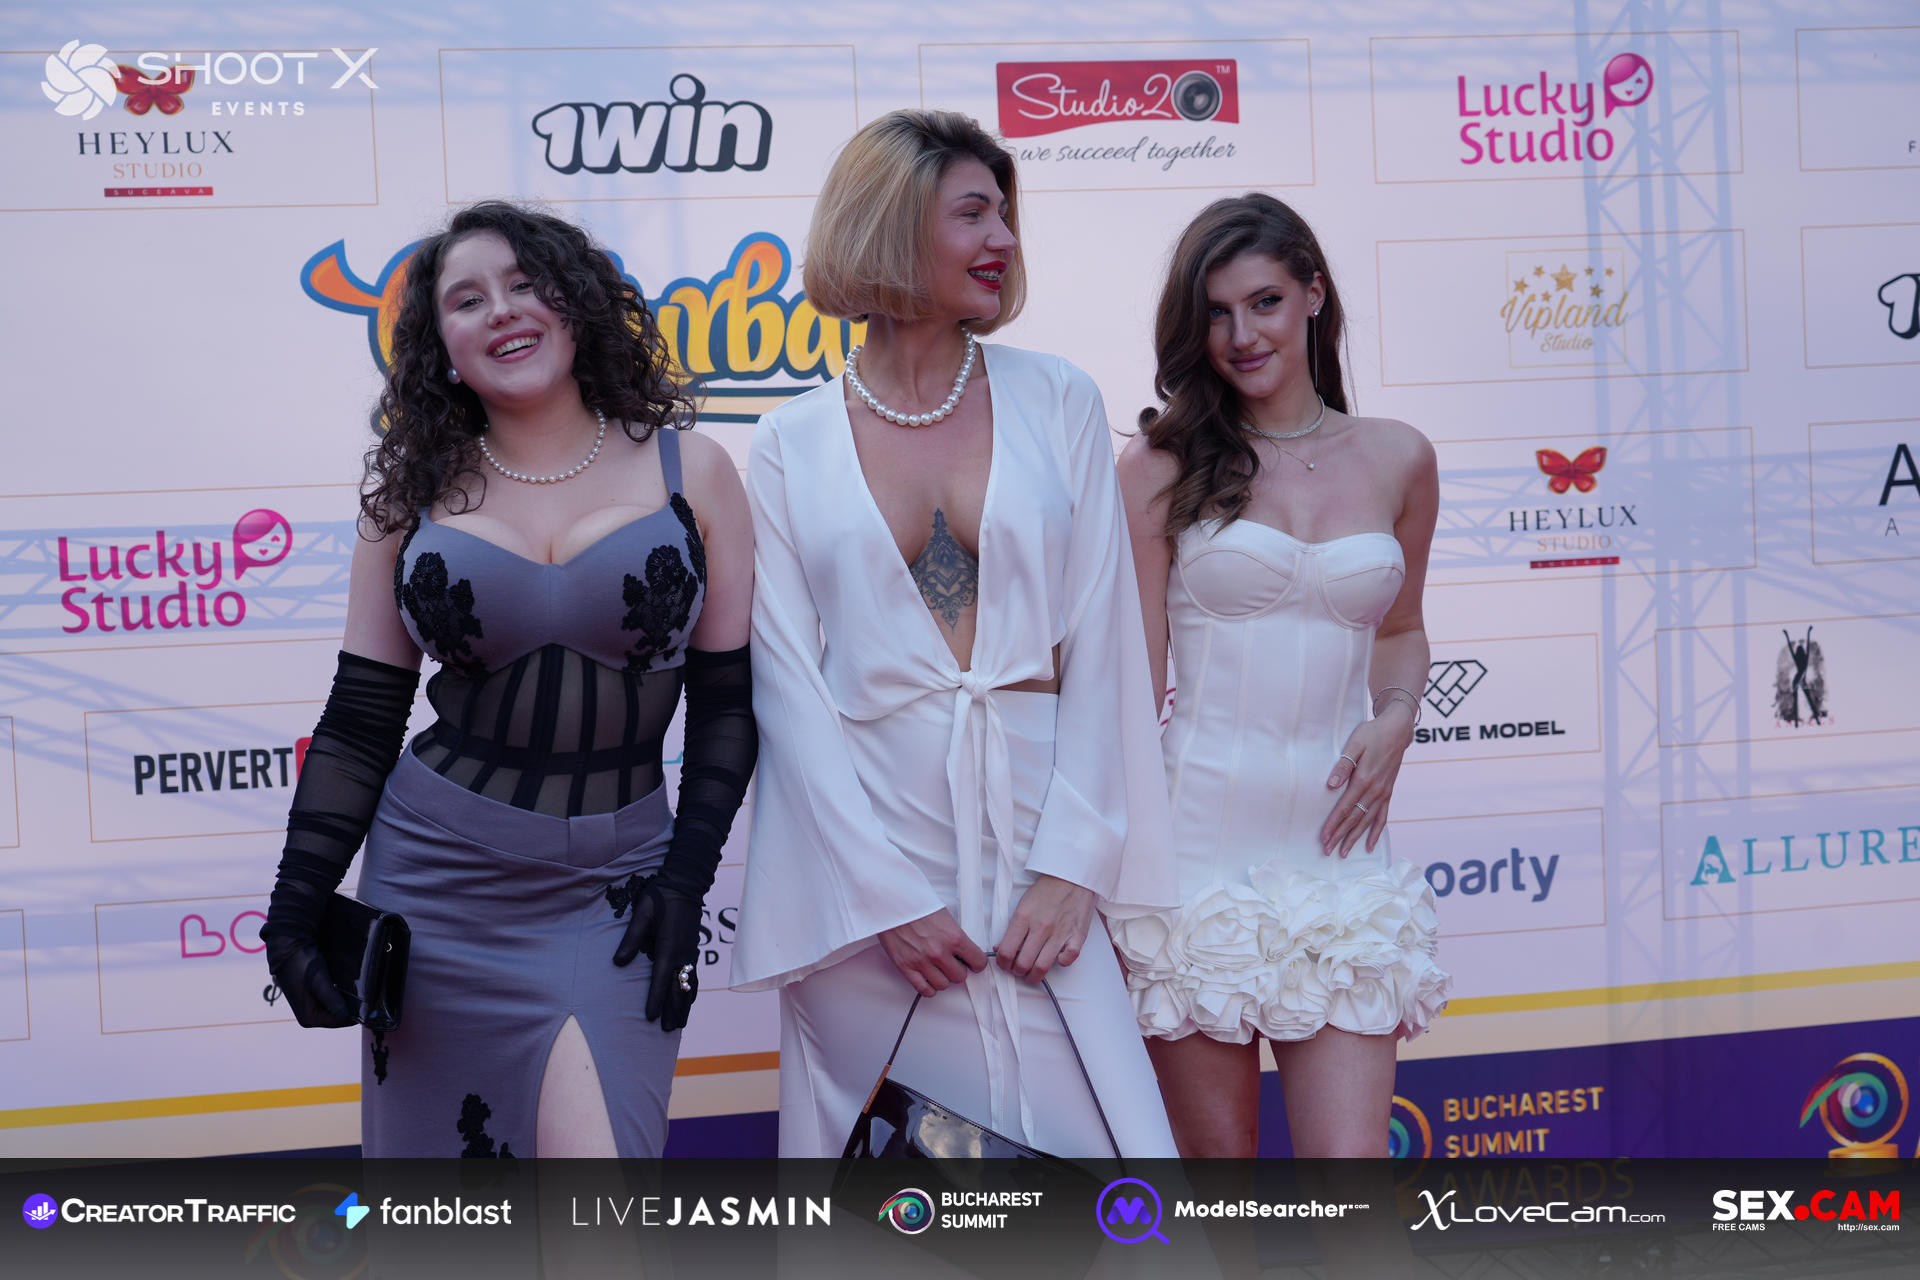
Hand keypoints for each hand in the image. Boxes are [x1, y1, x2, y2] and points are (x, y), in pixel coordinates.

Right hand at [262, 933, 356, 1028]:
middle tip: (364, 994)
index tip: (369, 1004)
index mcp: (309, 1018)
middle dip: (350, 1007)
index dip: (355, 1014)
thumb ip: (332, 999)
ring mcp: (310, 1008)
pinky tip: (345, 987)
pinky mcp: (312, 999)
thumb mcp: (320, 982)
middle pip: (338, 1017)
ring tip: (356, 990)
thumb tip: (345, 1016)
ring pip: (336, 1009)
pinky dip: (339, 996)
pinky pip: (332, 1002)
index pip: (340, 1022)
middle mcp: (309, 1017)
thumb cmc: (304, 965)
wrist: (290, 950)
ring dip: (346, 1001)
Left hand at [612, 876, 703, 1031]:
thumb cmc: (660, 897)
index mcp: (668, 948)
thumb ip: (631, 940)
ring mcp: (690, 952)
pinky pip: (694, 976)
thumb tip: (619, 963)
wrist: (685, 884)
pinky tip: (690, 999)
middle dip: (673, 1011)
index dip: (655, 1001)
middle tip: (668, 1030)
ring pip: (689, 985)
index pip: (660, 980)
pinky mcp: (693, 949)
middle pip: (679, 989)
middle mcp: (682, 954)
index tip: (650, 1019)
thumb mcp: (641, 915)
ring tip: (680, 1024)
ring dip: (685, 1005)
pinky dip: (692, 992)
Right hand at [879, 909, 987, 997]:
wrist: (891, 902)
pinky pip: (923, 989)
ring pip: (943, 985)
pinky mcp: (906, 966)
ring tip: (938, 969)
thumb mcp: (944, 916)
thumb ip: (955, 936)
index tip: (972, 962)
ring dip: (942, 978)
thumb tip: (963, 949)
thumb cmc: (915, 904)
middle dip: (958, 970)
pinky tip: (928, 978)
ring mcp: (922, 961)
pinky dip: (928, 987)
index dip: (976, 963)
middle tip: (953, 963)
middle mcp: (939, 951)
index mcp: (953, 936)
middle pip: (960, 977)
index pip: (978, 961)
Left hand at [995, 875, 1095, 983]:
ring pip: (1042, 967)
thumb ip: (1011, 928)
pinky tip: (1058, 958)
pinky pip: (1068, 959)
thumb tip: (999, 947)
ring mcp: (1060, 932)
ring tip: (1033, 972)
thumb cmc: (1046, 890)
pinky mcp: (1077, 935)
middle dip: (1017, 972)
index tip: (1005, 964)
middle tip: (1018, 969)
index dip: (1003, 964)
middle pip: (1023, 964)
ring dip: (1034, 975)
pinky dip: (1062, 962)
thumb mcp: (1023, 905)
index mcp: (1023, 917)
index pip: (1006, 952)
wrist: (1072, 876)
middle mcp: (1040, 926)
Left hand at [1321, 709, 1414, 856]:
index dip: (1334, 824)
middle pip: (1355, 819)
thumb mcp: (1354, 743)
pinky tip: (1370, 845)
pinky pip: (1383, 817)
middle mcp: (1375, 790)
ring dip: (1355, 838)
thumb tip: (1331, 785)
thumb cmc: (1372, 733)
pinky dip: (1376, 832)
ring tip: (1344, 853)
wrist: (1397, 729)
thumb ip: (1343, 765)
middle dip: (1340, 836)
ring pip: (1368, 821)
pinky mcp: (1388, 792)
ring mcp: (1383, 793)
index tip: (1324, 837)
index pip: (1345, 807)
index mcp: (1364, 779)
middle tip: (1328, 851)